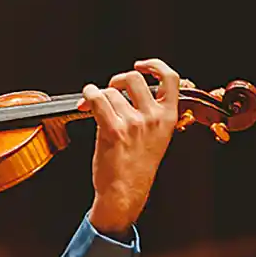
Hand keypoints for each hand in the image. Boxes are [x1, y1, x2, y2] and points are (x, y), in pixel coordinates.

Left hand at [78, 58, 180, 237]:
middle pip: (133, 78)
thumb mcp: (156, 136)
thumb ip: (149, 112)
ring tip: (95, 110)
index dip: (154, 65)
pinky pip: (97, 99)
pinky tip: (85, 102)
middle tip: (110, 91)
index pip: (170, 78)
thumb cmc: (137, 166)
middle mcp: (153, 117)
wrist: (125, 191)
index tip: (141, 65)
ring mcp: (134, 123)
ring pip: (110, 92)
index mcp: (168, 117)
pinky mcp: (113, 129)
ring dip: (98, 98)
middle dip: (116, 81)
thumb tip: (125, 91)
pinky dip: (88, 95)